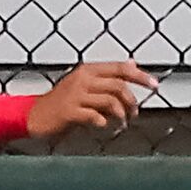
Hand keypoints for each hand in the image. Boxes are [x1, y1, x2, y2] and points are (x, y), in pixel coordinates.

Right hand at [29, 60, 157, 136]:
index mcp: (88, 70)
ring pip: (109, 101)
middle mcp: (82, 79)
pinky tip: (103, 125)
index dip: (140, 76)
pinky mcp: (69, 111)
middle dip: (131, 101)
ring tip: (122, 122)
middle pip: (118, 85)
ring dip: (121, 114)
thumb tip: (133, 64)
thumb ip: (108, 76)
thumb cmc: (63, 102)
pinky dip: (103, 122)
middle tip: (134, 113)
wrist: (36, 115)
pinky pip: (94, 116)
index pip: (120, 68)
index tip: (154, 85)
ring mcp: (75, 95)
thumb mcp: (85, 84)